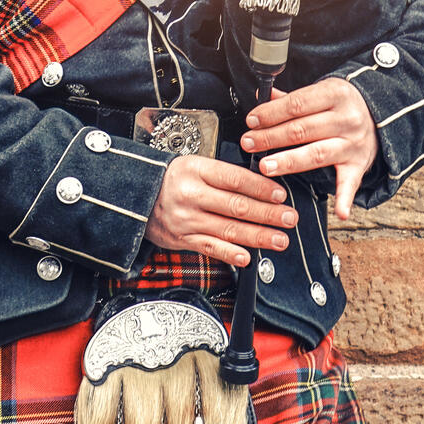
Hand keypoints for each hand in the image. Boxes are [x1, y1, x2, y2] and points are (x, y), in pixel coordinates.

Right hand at [146, 155, 296, 267]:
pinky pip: (210, 248)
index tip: (280, 195)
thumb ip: (224, 175)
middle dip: (267, 214)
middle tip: (288, 218)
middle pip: (236, 206)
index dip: (260, 188)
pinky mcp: (182, 239)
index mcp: (196, 171)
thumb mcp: (194, 165)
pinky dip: (230, 254)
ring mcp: (186, 220)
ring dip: (257, 236)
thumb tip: (262, 187)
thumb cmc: (170, 180)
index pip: (234, 179)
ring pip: (227, 229)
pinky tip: (247, 258)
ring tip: (279, 239)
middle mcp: (191, 195)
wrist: (135, 197)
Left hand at [239, 77, 377, 220]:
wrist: (379, 118)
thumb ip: (291, 98)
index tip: (251, 121)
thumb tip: (262, 94)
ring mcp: (353, 144)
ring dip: (289, 161)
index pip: (297, 104)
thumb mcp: (321, 93)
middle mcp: (347, 119)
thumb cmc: (339, 105)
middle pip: (302, 130)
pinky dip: (345, 198)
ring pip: (316, 154)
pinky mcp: (358, 165)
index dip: (272, 113)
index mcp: (335, 94)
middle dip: (271, 137)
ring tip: (265, 167)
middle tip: (248, 144)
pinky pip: (351, 183)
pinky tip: (340, 213)